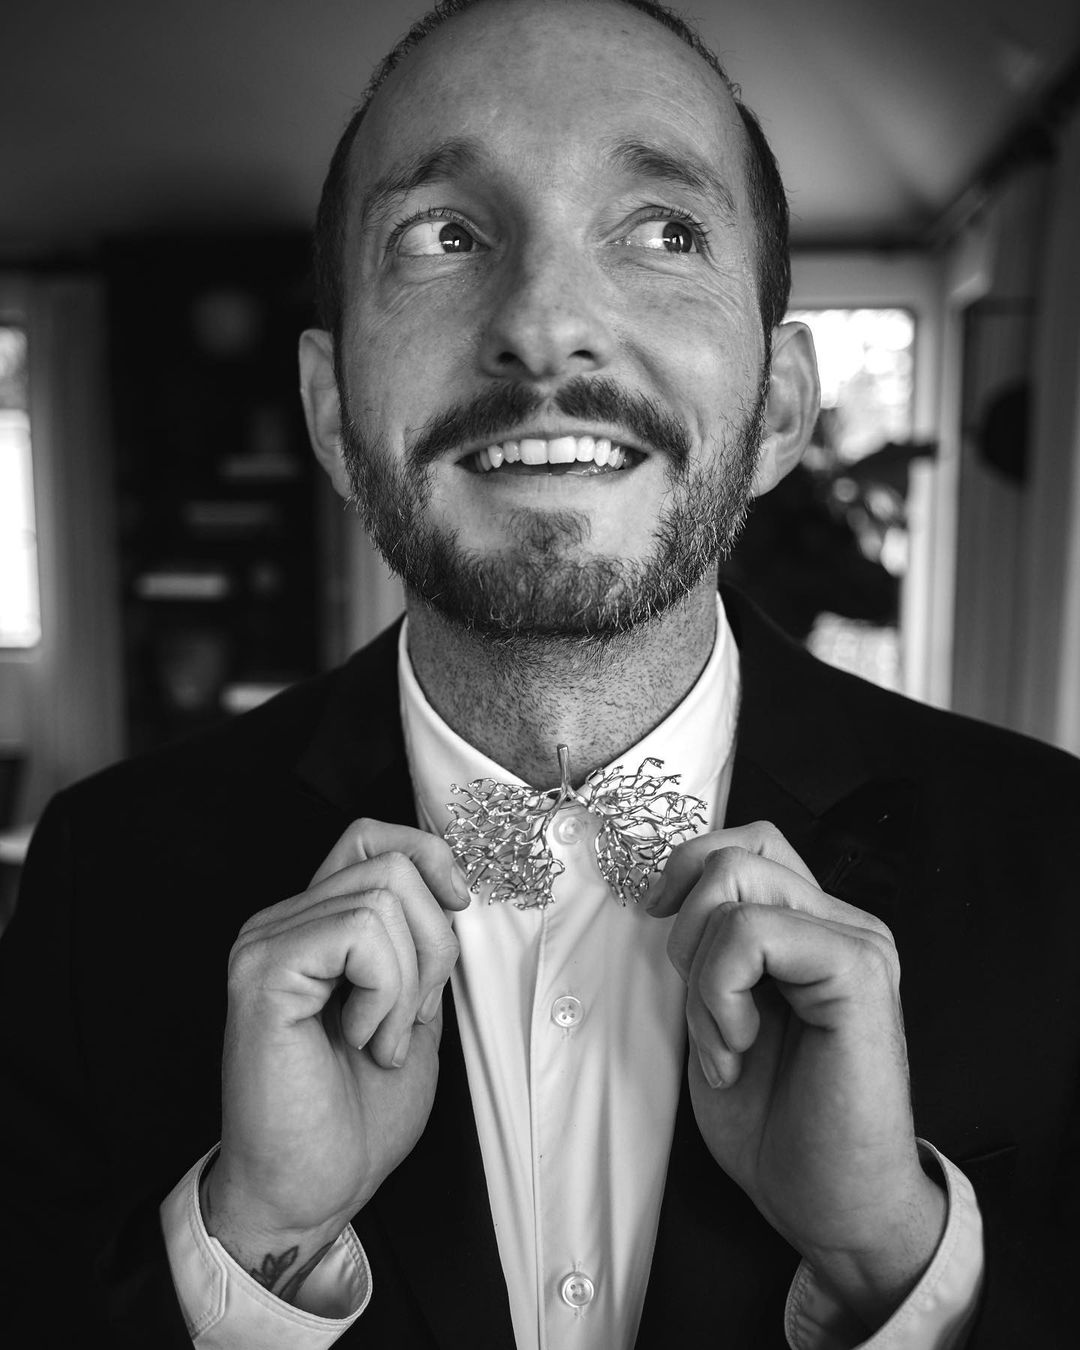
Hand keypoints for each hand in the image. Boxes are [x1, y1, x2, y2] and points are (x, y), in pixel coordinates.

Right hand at [203, 820, 468, 1298]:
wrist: (309, 1192)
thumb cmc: (354, 1117)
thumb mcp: (411, 1011)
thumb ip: (420, 947)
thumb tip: (452, 890)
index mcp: (312, 926)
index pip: (368, 836)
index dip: (426, 854)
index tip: (459, 904)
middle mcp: (280, 922)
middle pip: (392, 864)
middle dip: (433, 944)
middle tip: (406, 1019)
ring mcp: (266, 943)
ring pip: (383, 897)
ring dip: (408, 983)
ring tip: (378, 1040)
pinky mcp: (263, 972)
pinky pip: (359, 933)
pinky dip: (385, 992)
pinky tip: (360, 1040)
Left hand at [650, 822, 945, 1328]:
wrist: (828, 1204)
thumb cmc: (774, 1120)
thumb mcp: (717, 1012)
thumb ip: (710, 949)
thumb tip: (662, 895)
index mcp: (813, 927)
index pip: (747, 842)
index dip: (687, 867)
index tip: (656, 919)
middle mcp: (842, 922)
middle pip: (735, 853)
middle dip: (687, 930)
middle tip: (703, 1012)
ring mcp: (857, 942)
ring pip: (736, 883)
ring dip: (702, 972)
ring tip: (726, 1042)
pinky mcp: (859, 972)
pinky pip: (754, 933)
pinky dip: (721, 991)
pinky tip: (740, 1047)